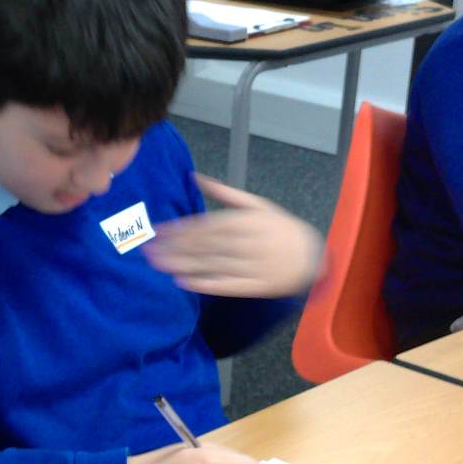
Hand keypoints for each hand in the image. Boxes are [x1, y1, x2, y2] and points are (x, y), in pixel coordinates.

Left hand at [143, 174, 321, 298]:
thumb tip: (196, 176)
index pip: (206, 225)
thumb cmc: (281, 228)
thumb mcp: (258, 205)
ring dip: (183, 265)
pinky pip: (227, 285)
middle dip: (175, 248)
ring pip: (212, 265)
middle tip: (148, 250)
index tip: (157, 232)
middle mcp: (248, 243)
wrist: (314, 256)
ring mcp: (252, 265)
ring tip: (159, 265)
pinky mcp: (256, 286)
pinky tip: (184, 282)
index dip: (180, 229)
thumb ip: (225, 193)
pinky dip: (205, 284)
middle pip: (205, 246)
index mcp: (247, 221)